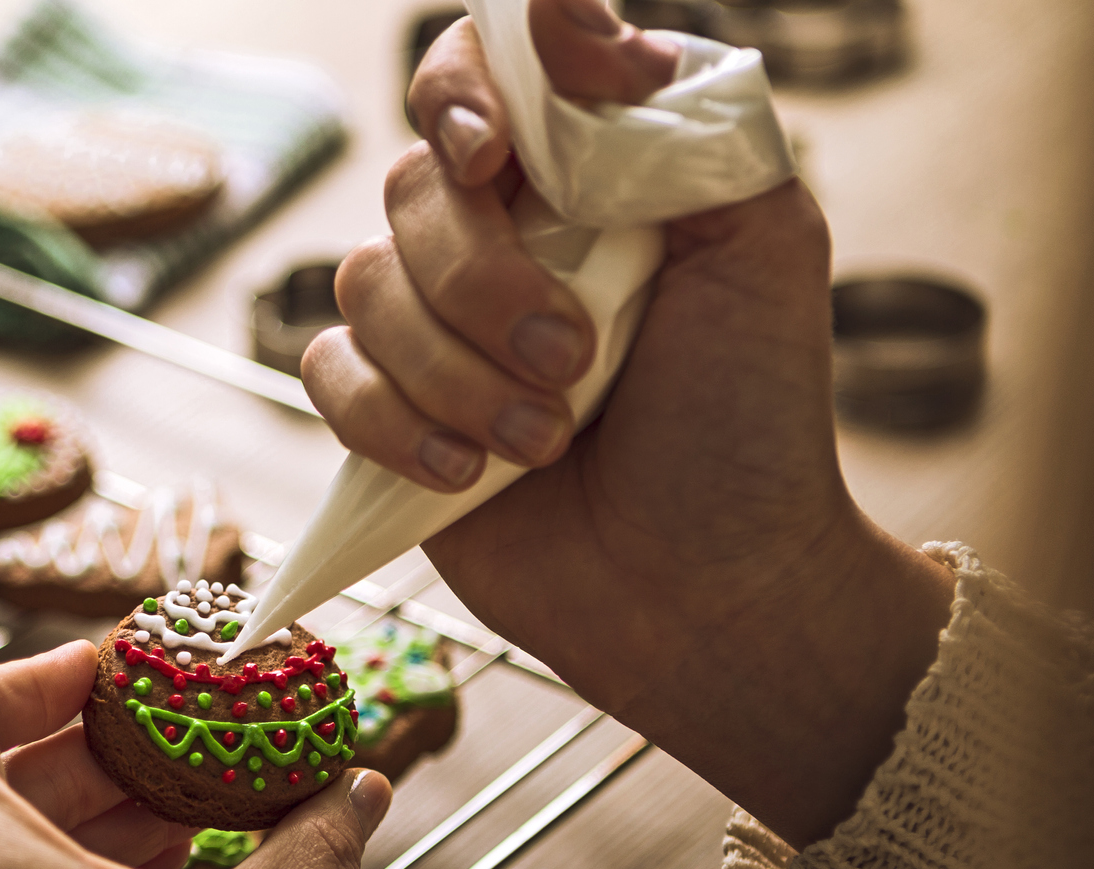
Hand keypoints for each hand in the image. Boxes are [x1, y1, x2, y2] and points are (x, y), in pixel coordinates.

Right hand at [304, 0, 953, 846]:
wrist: (707, 588)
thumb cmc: (750, 420)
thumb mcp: (763, 241)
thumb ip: (681, 119)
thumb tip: (580, 32)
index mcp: (590, 168)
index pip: (485, 66)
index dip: (464, 92)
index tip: (492, 154)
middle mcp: (504, 229)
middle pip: (414, 185)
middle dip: (486, 282)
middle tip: (576, 360)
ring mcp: (437, 322)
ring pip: (364, 283)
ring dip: (456, 371)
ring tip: (546, 441)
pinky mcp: (387, 410)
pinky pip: (330, 374)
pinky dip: (396, 425)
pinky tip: (468, 475)